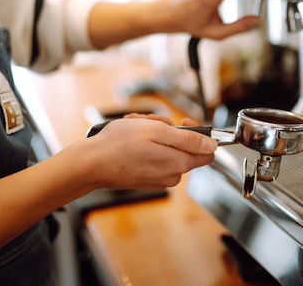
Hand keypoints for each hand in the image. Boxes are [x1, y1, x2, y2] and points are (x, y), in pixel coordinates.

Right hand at [79, 117, 216, 189]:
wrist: (91, 164)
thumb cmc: (118, 144)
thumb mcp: (156, 131)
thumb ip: (188, 140)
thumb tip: (211, 146)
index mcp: (179, 163)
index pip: (207, 151)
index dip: (198, 134)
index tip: (182, 123)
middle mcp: (172, 175)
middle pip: (185, 148)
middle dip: (170, 130)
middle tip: (148, 122)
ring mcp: (159, 179)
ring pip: (168, 151)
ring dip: (154, 135)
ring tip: (135, 129)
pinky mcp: (147, 179)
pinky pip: (155, 158)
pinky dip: (146, 146)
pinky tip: (130, 140)